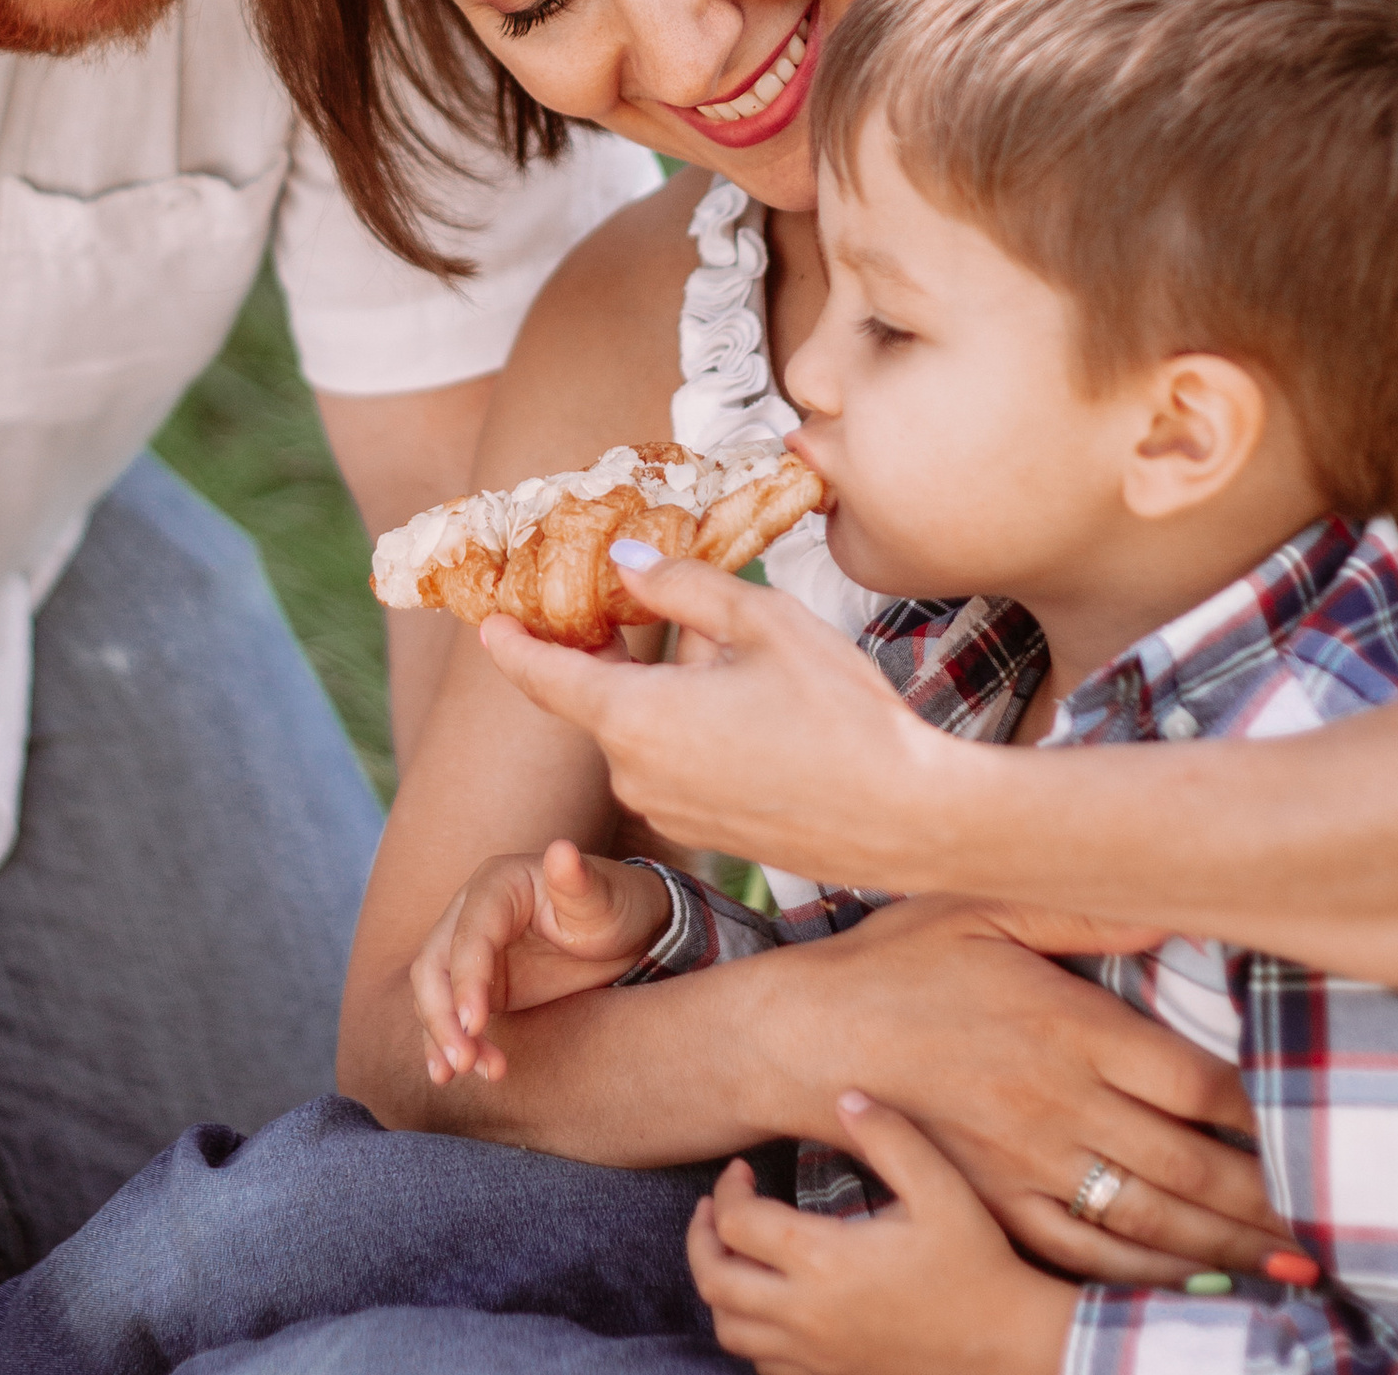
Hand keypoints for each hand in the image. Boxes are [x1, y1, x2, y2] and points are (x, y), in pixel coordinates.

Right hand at [411, 840, 673, 1085]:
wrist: (624, 932)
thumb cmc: (615, 907)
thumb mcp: (604, 898)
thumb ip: (579, 881)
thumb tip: (562, 849)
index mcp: (498, 884)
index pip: (470, 933)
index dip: (467, 978)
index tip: (475, 1023)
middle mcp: (472, 914)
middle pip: (435, 964)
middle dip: (442, 1014)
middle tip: (463, 1061)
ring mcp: (471, 950)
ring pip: (434, 993)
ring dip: (442, 1034)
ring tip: (468, 1071)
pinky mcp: (477, 984)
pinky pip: (449, 1013)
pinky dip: (444, 1042)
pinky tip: (448, 1074)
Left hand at [480, 557, 947, 883]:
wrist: (908, 817)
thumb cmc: (840, 712)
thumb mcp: (761, 621)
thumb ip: (679, 587)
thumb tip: (624, 565)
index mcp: (634, 718)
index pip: (545, 677)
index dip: (512, 645)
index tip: (488, 621)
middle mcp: (634, 773)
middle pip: (601, 700)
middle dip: (621, 656)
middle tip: (655, 612)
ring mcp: (666, 811)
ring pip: (640, 733)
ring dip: (663, 695)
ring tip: (739, 667)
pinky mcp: (701, 832)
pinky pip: (670, 767)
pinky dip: (685, 733)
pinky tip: (749, 715)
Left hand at [687, 1094, 1075, 1374]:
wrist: (1014, 1347)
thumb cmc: (978, 1265)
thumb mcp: (940, 1188)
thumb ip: (889, 1136)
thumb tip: (845, 1096)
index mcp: (823, 1260)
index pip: (735, 1223)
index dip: (726, 1189)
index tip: (740, 1170)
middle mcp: (807, 1315)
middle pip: (714, 1282)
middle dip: (699, 1239)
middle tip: (710, 1211)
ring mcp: (818, 1357)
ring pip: (730, 1332)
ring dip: (720, 1291)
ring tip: (731, 1257)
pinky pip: (765, 1367)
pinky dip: (752, 1337)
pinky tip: (772, 1310)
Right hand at [736, 896, 1299, 1285]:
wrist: (806, 1038)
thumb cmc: (897, 960)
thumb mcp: (979, 905)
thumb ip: (1079, 908)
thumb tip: (1169, 910)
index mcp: (1068, 1025)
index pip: (1195, 1080)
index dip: (1264, 1109)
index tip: (1313, 1119)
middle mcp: (1058, 1102)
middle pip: (1193, 1165)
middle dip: (1273, 1195)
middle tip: (1338, 1215)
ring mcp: (1027, 1163)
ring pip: (1153, 1222)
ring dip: (1232, 1247)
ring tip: (1296, 1264)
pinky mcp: (995, 1204)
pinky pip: (1087, 1256)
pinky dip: (1150, 1277)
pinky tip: (1194, 1283)